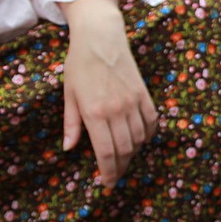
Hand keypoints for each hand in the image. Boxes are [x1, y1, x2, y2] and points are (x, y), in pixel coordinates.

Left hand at [59, 0, 157, 187]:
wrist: (101, 37)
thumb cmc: (79, 65)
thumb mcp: (69, 94)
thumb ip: (71, 124)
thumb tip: (69, 149)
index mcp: (95, 112)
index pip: (106, 152)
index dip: (109, 172)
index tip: (108, 184)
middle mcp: (117, 110)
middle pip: (125, 149)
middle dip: (121, 167)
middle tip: (115, 175)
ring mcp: (133, 102)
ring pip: (139, 139)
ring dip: (133, 152)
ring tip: (124, 158)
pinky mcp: (144, 95)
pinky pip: (151, 122)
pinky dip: (147, 135)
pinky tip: (139, 139)